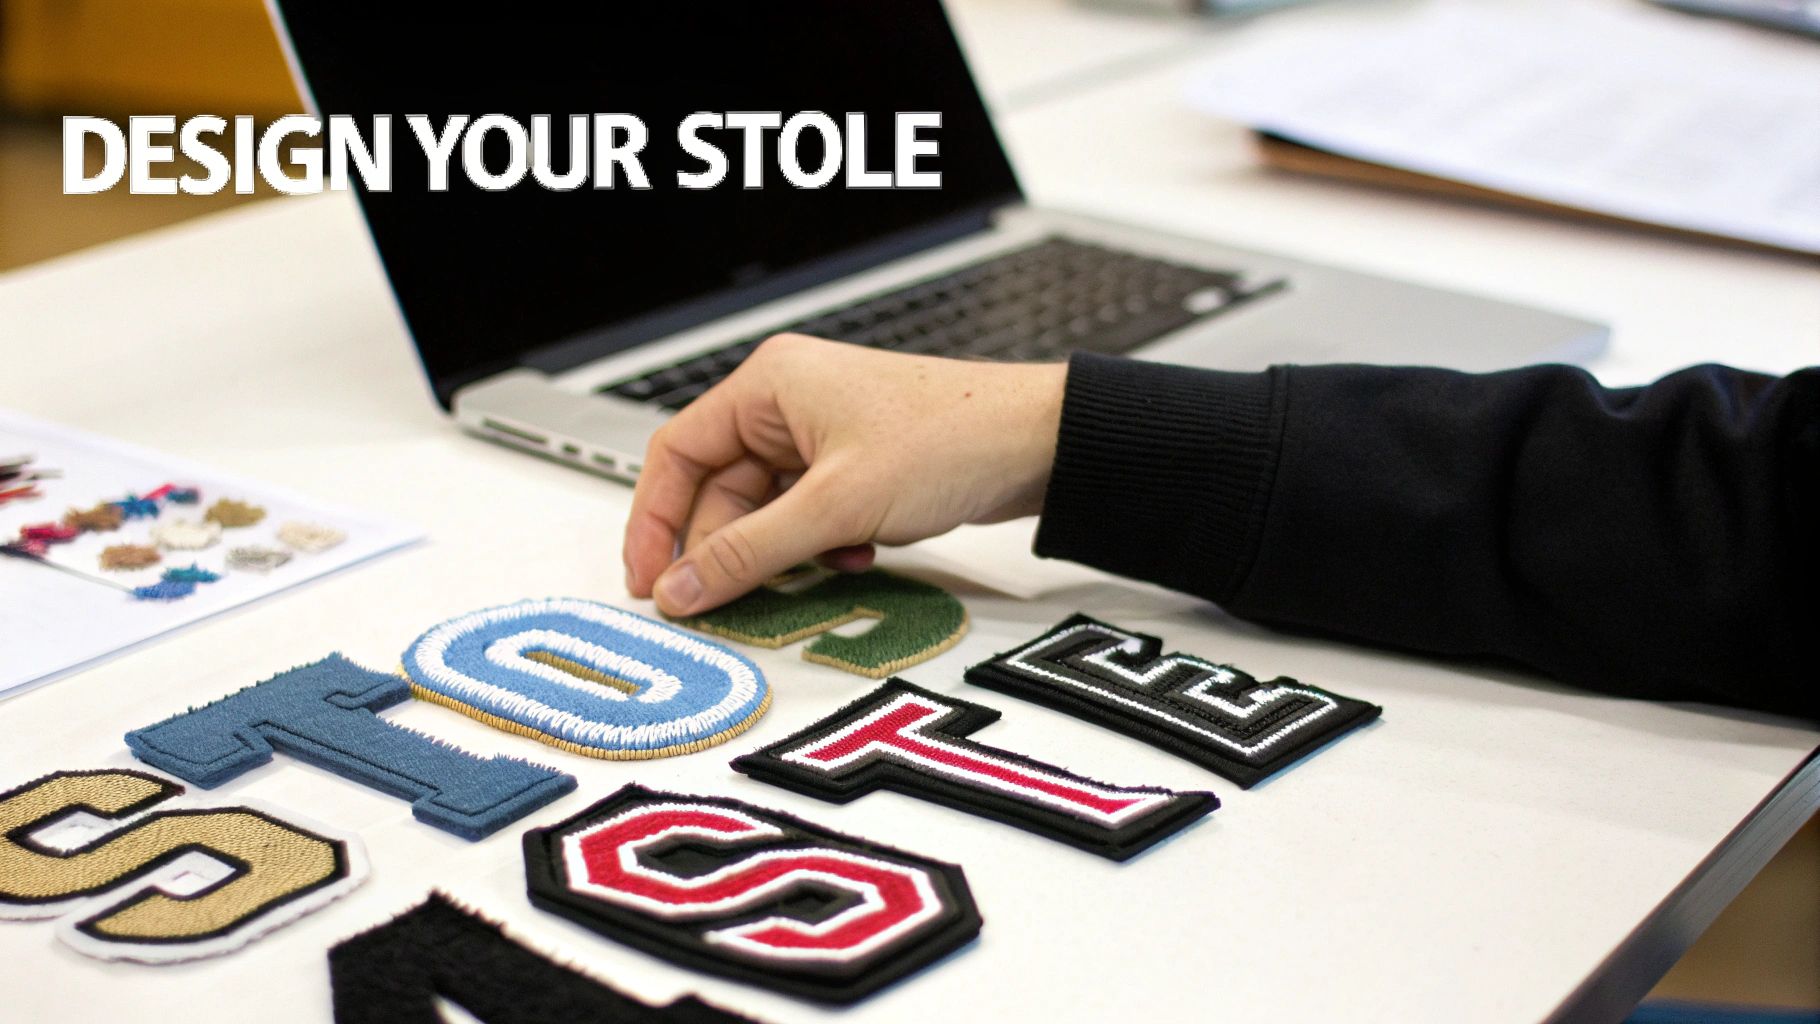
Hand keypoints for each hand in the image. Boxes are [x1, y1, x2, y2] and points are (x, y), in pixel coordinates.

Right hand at [623, 335, 1066, 615]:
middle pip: (721, 491)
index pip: (677, 455)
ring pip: (767, 511)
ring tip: (814, 572)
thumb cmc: (951, 438)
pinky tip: (856, 556)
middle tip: (719, 606)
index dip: (655, 523)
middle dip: (727, 551)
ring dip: (783, 553)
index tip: (648, 582)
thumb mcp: (836, 506)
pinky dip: (821, 547)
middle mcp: (789, 403)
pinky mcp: (857, 466)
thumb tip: (681, 589)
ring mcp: (825, 436)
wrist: (1040, 443)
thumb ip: (751, 553)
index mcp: (770, 385)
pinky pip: (808, 517)